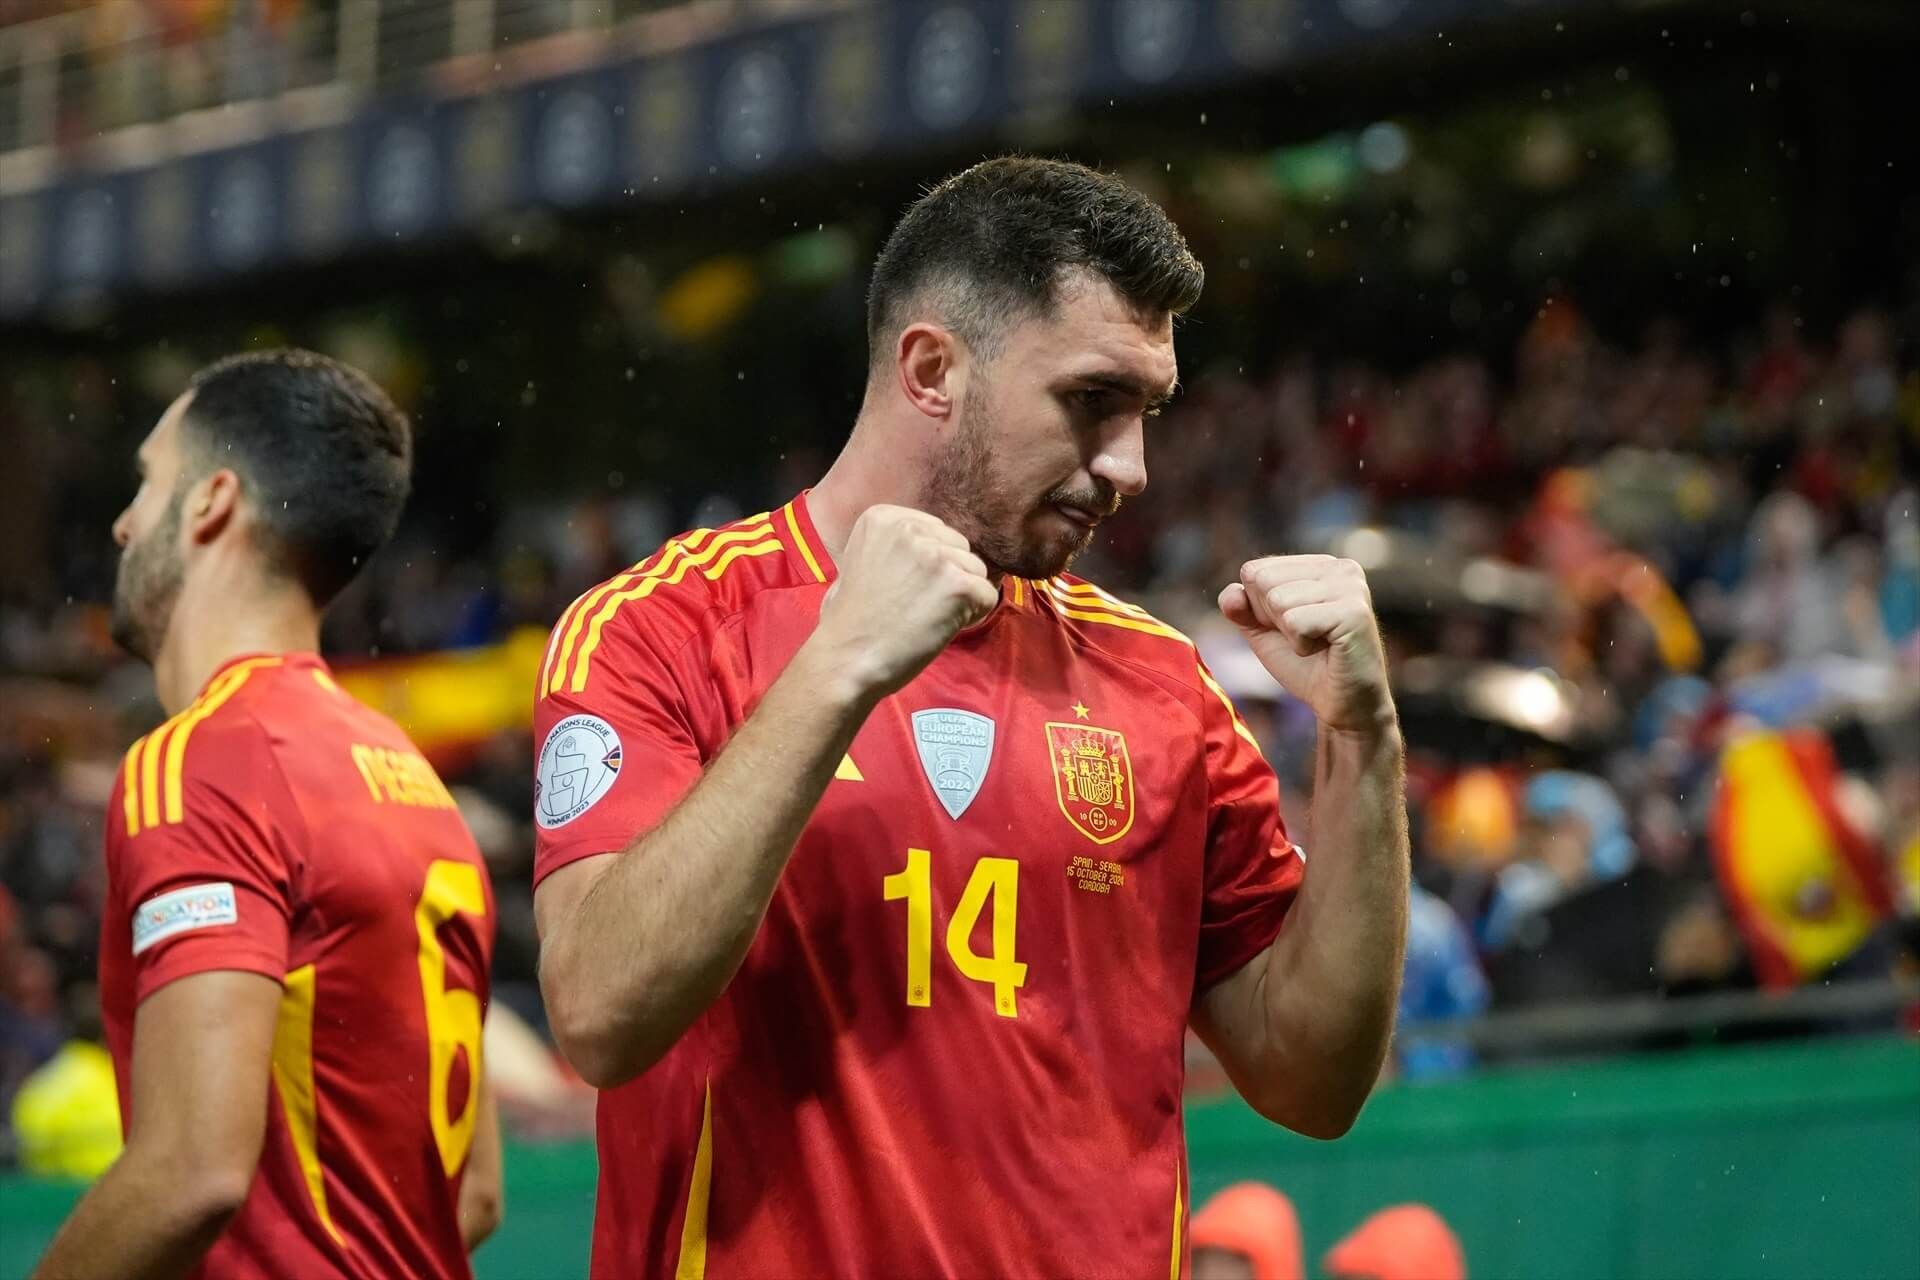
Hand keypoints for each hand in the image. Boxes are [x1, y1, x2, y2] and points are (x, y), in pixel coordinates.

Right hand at [808, 505, 997, 698]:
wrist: (846, 660)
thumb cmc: (848, 622)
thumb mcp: (860, 561)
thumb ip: (894, 547)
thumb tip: (928, 547)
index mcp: (884, 517)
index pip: (936, 531)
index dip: (930, 564)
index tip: (906, 587)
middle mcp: (910, 528)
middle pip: (959, 547)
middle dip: (949, 575)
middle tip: (919, 606)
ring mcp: (936, 555)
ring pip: (977, 570)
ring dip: (962, 596)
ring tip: (927, 618)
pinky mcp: (957, 584)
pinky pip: (988, 596)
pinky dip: (972, 616)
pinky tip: (941, 627)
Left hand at [1219, 555, 1394, 734]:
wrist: (1343, 706)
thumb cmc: (1306, 665)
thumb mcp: (1262, 632)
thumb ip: (1240, 608)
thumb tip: (1230, 595)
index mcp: (1319, 564)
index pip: (1254, 570)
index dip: (1260, 609)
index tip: (1292, 627)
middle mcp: (1340, 567)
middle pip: (1263, 581)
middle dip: (1273, 620)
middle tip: (1306, 637)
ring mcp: (1350, 587)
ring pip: (1278, 600)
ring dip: (1289, 634)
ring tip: (1318, 643)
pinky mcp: (1354, 612)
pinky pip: (1295, 622)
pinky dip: (1301, 645)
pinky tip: (1326, 650)